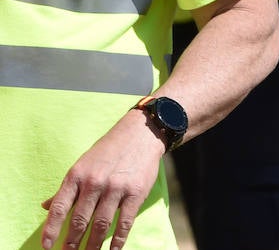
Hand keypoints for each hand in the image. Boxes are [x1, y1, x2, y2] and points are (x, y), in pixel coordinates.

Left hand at [41, 110, 164, 249]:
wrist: (140, 134)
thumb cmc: (107, 151)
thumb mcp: (82, 165)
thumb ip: (66, 188)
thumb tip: (45, 206)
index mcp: (77, 175)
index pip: (59, 207)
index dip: (51, 229)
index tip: (47, 247)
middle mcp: (94, 182)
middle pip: (80, 220)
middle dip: (72, 242)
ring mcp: (116, 188)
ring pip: (101, 224)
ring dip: (93, 244)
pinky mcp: (135, 193)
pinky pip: (125, 222)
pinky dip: (118, 240)